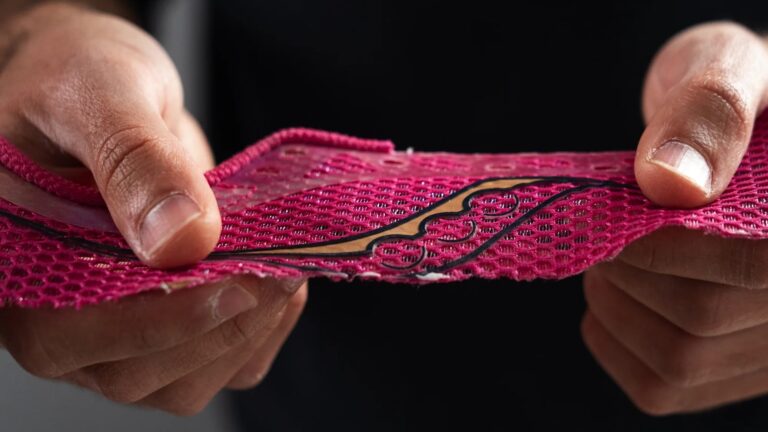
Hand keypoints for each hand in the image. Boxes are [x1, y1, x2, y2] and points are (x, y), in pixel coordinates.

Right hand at [0, 4, 306, 413]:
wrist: (108, 88)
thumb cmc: (80, 77)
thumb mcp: (99, 91)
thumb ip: (133, 159)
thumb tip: (181, 238)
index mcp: (13, 262)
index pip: (65, 335)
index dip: (155, 324)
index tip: (233, 285)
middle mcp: (56, 311)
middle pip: (134, 374)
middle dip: (218, 327)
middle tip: (280, 266)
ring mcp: (113, 325)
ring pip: (182, 381)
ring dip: (247, 332)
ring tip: (283, 267)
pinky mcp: (164, 320)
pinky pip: (217, 361)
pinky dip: (261, 332)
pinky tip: (279, 282)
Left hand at [582, 22, 767, 414]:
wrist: (732, 138)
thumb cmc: (729, 98)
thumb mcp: (727, 68)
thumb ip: (709, 112)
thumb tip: (669, 184)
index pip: (746, 267)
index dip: (663, 242)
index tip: (620, 209)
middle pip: (702, 318)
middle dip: (626, 264)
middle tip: (607, 224)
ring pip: (679, 360)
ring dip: (614, 300)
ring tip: (616, 252)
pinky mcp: (737, 368)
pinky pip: (663, 385)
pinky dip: (614, 340)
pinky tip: (618, 293)